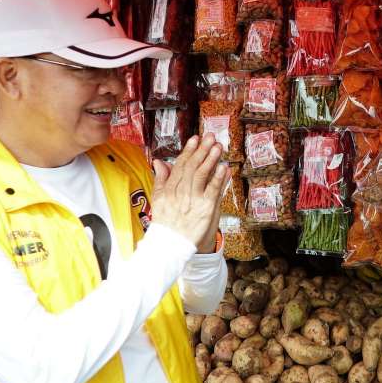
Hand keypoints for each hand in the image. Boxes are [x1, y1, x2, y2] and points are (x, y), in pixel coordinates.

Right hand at [150, 134, 228, 253]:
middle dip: (202, 150)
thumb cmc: (166, 223)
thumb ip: (160, 179)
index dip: (189, 150)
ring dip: (210, 159)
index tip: (195, 139)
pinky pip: (213, 190)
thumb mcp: (158, 199)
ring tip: (218, 147)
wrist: (171, 246)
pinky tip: (223, 167)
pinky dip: (218, 178)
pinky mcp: (206, 208)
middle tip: (210, 137)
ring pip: (202, 175)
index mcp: (169, 188)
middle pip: (192, 166)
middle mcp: (180, 192)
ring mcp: (193, 200)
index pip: (180, 165)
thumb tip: (158, 161)